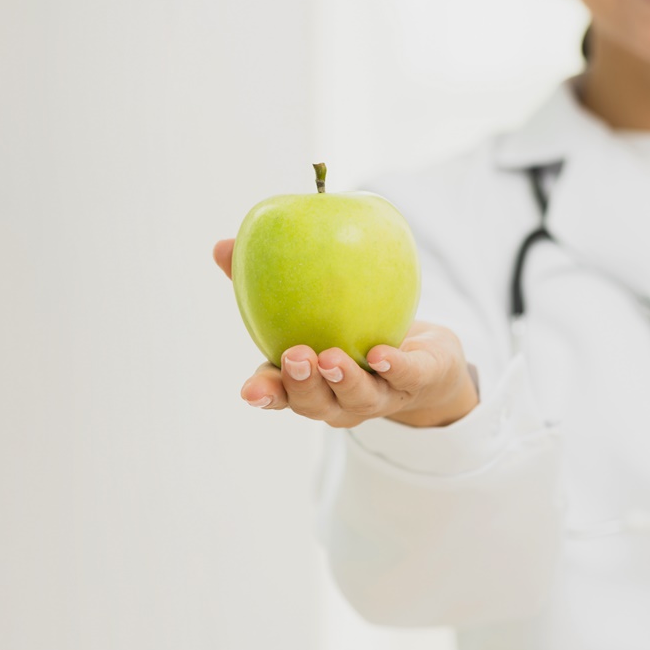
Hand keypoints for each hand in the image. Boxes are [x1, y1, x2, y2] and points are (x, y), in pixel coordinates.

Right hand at [213, 239, 478, 428]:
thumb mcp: (312, 304)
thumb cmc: (355, 330)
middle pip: (316, 402)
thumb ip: (266, 279)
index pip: (281, 394)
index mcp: (310, 384)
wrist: (428, 363)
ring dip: (343, 378)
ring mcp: (380, 394)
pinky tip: (379, 353)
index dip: (266, 394)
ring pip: (358, 396)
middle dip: (302, 385)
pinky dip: (392, 367)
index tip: (249, 391)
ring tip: (330, 357)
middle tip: (295, 356)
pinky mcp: (418, 379)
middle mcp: (340, 399)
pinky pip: (405, 376)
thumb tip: (221, 247)